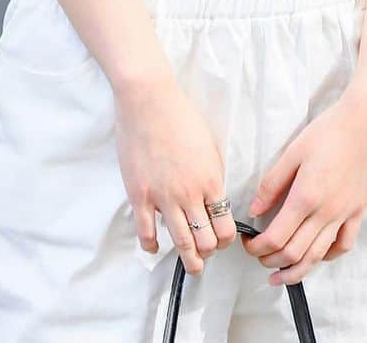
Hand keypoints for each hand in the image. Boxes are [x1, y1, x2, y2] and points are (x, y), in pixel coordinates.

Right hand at [114, 75, 238, 275]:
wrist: (149, 101)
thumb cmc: (181, 116)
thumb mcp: (209, 146)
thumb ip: (212, 175)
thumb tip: (213, 198)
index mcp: (210, 181)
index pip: (225, 227)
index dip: (226, 241)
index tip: (222, 241)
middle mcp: (189, 194)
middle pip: (206, 241)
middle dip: (209, 253)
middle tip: (207, 253)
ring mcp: (163, 197)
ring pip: (181, 243)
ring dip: (189, 260)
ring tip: (192, 265)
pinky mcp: (140, 195)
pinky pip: (147, 232)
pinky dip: (152, 246)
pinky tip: (155, 246)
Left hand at [243, 90, 366, 285]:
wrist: (365, 122)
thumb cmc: (327, 132)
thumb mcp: (292, 152)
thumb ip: (272, 183)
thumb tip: (254, 210)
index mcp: (305, 197)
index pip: (276, 237)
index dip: (258, 247)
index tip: (248, 244)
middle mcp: (326, 212)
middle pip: (295, 252)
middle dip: (272, 262)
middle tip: (259, 258)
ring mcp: (344, 214)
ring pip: (318, 256)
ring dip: (296, 271)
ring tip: (281, 276)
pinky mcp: (358, 212)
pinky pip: (343, 245)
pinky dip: (327, 256)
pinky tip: (316, 256)